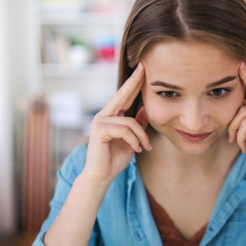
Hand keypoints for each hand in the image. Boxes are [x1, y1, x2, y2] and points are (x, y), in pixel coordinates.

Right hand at [84, 63, 150, 181]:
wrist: (102, 176)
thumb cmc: (115, 158)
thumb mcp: (132, 139)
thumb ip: (138, 125)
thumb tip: (146, 109)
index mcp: (112, 116)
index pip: (125, 96)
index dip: (134, 82)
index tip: (144, 69)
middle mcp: (104, 115)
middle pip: (122, 95)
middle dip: (134, 82)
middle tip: (145, 69)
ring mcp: (99, 122)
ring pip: (129, 121)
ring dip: (141, 136)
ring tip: (146, 147)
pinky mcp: (99, 131)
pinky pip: (124, 130)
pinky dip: (133, 140)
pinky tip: (137, 150)